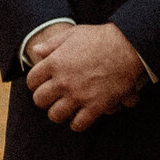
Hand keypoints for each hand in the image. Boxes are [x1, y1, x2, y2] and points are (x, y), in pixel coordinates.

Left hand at [27, 23, 145, 129]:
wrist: (127, 47)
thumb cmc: (100, 38)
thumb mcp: (71, 35)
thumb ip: (52, 44)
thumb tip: (37, 51)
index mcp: (54, 63)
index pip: (32, 81)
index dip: (35, 84)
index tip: (41, 85)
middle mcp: (62, 81)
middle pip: (40, 100)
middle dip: (43, 101)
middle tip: (51, 99)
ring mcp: (78, 95)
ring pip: (56, 115)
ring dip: (58, 114)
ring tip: (63, 111)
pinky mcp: (95, 106)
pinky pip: (79, 124)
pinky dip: (77, 124)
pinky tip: (79, 120)